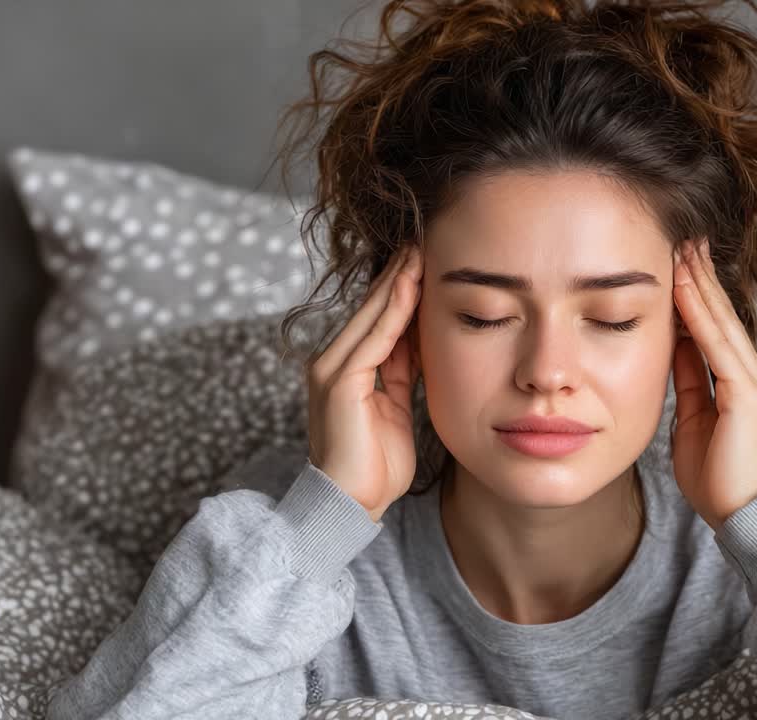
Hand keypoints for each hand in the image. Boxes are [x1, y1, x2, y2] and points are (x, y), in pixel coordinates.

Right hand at [305, 245, 423, 522]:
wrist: (352, 504)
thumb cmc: (375, 465)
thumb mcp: (396, 407)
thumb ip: (402, 372)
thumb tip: (420, 338)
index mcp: (345, 369)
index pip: (377, 319)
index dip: (400, 289)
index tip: (425, 260)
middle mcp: (332, 362)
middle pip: (372, 309)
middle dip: (399, 275)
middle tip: (424, 240)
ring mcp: (332, 369)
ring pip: (373, 316)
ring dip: (398, 282)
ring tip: (420, 251)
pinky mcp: (340, 381)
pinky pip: (376, 338)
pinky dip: (395, 311)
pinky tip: (414, 286)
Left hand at [670, 237, 756, 531]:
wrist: (739, 514)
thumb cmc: (715, 476)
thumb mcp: (692, 418)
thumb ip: (689, 382)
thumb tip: (674, 346)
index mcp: (735, 381)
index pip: (713, 326)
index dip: (696, 293)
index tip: (677, 260)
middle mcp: (750, 374)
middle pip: (721, 315)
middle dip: (700, 276)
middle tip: (683, 237)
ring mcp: (753, 381)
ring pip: (721, 322)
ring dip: (700, 284)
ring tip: (683, 249)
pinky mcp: (748, 393)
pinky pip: (718, 345)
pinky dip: (700, 314)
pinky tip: (684, 288)